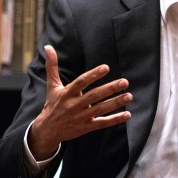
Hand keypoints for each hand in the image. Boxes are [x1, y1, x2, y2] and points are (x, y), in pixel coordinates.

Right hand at [28, 45, 132, 159]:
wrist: (47, 130)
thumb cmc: (52, 104)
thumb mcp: (52, 86)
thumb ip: (52, 66)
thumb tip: (48, 47)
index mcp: (67, 93)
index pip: (81, 82)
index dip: (93, 75)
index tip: (106, 67)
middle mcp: (74, 105)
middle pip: (94, 96)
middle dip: (110, 89)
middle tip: (124, 82)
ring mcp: (81, 117)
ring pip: (101, 109)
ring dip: (116, 103)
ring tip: (129, 96)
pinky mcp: (87, 127)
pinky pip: (103, 123)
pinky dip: (115, 119)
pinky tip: (127, 114)